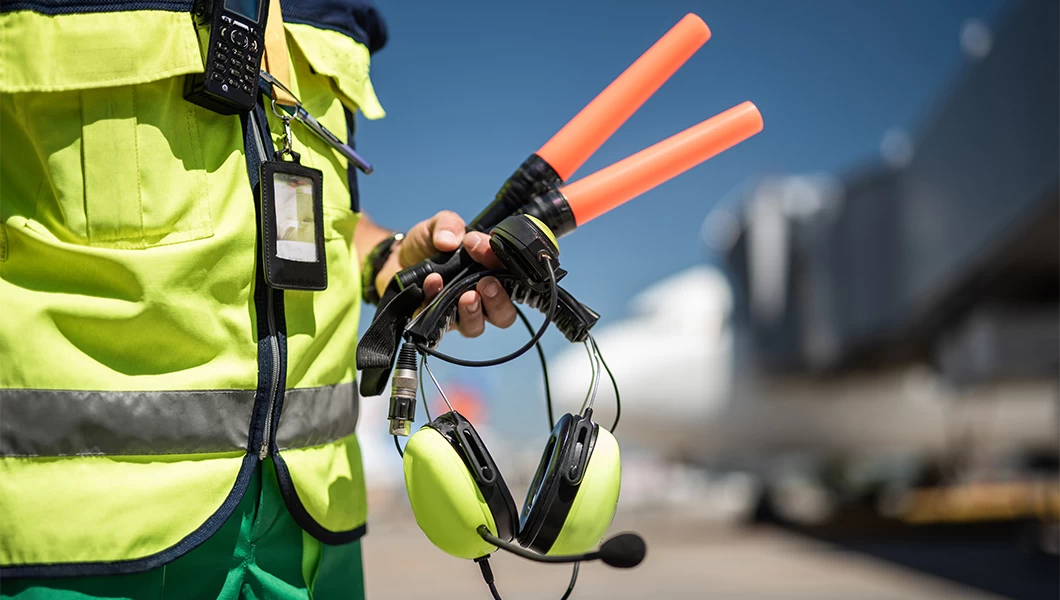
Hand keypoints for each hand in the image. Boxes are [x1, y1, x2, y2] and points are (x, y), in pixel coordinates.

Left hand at [374, 211, 516, 337]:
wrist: (394, 260)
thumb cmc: (426, 245)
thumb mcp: (440, 225)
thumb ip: (449, 224)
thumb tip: (450, 240)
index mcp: (490, 273)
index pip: (509, 275)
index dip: (503, 264)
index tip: (483, 248)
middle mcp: (479, 298)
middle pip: (503, 314)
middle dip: (499, 301)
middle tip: (487, 284)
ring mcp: (458, 314)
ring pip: (477, 326)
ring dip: (474, 312)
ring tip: (467, 296)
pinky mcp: (435, 323)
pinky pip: (440, 324)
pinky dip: (436, 302)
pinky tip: (432, 283)